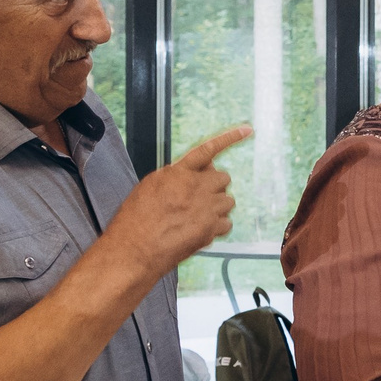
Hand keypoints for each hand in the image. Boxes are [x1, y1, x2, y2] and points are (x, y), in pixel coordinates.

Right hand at [112, 126, 249, 274]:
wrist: (134, 249)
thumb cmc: (135, 221)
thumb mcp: (148, 187)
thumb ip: (173, 177)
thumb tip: (188, 176)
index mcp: (178, 172)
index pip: (208, 149)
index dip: (229, 138)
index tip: (247, 130)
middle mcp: (195, 186)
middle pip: (223, 178)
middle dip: (214, 187)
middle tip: (199, 199)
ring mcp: (206, 207)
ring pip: (228, 201)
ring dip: (217, 207)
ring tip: (197, 217)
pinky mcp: (211, 228)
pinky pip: (227, 223)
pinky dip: (217, 228)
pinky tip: (201, 231)